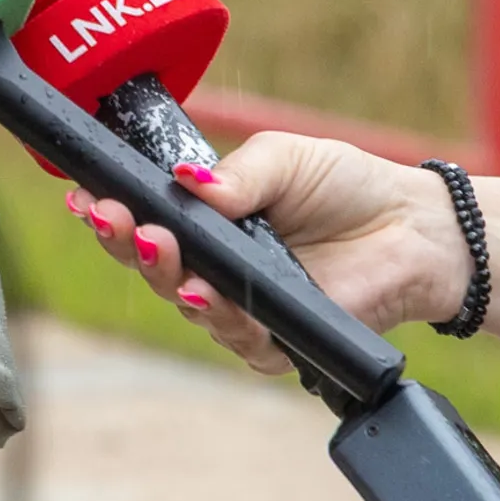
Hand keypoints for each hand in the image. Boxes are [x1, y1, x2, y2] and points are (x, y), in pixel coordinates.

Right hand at [66, 133, 470, 376]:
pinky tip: (210, 295)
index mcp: (206, 222)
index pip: (144, 220)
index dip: (110, 213)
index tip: (85, 195)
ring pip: (187, 305)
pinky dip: (222, 318)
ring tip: (158, 247)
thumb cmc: (346, 186)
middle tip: (115, 219)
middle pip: (152, 267)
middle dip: (125, 243)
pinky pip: (241, 339)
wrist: (414, 229)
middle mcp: (216, 267)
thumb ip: (235, 176)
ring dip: (166, 277)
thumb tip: (181, 181)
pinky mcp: (281, 341)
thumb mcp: (284, 159)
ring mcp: (245, 306)